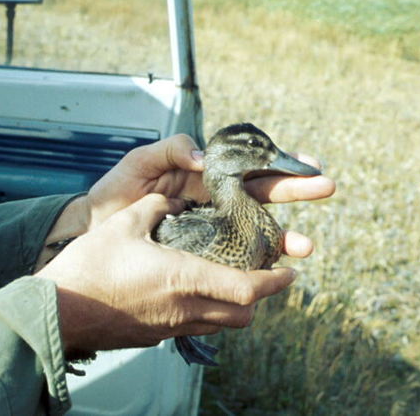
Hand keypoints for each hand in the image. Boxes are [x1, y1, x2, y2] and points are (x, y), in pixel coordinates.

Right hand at [36, 194, 298, 353]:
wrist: (56, 312)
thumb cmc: (89, 267)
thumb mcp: (125, 223)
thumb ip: (156, 209)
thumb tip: (172, 205)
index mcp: (185, 279)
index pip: (247, 288)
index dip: (274, 281)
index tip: (291, 272)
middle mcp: (184, 310)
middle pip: (242, 315)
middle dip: (259, 296)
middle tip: (265, 276)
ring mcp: (169, 328)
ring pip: (220, 324)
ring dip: (234, 306)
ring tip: (232, 282)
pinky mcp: (154, 338)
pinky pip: (193, 326)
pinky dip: (206, 312)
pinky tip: (192, 293)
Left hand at [42, 133, 334, 258]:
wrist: (92, 226)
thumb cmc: (117, 189)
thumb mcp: (142, 161)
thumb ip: (174, 150)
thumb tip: (207, 159)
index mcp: (208, 173)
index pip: (251, 164)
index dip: (280, 162)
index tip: (309, 162)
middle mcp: (216, 200)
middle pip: (264, 194)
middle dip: (297, 191)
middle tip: (327, 187)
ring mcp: (211, 228)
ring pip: (256, 230)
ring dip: (284, 236)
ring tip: (306, 245)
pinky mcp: (201, 252)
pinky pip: (234, 257)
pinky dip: (255, 263)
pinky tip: (272, 269)